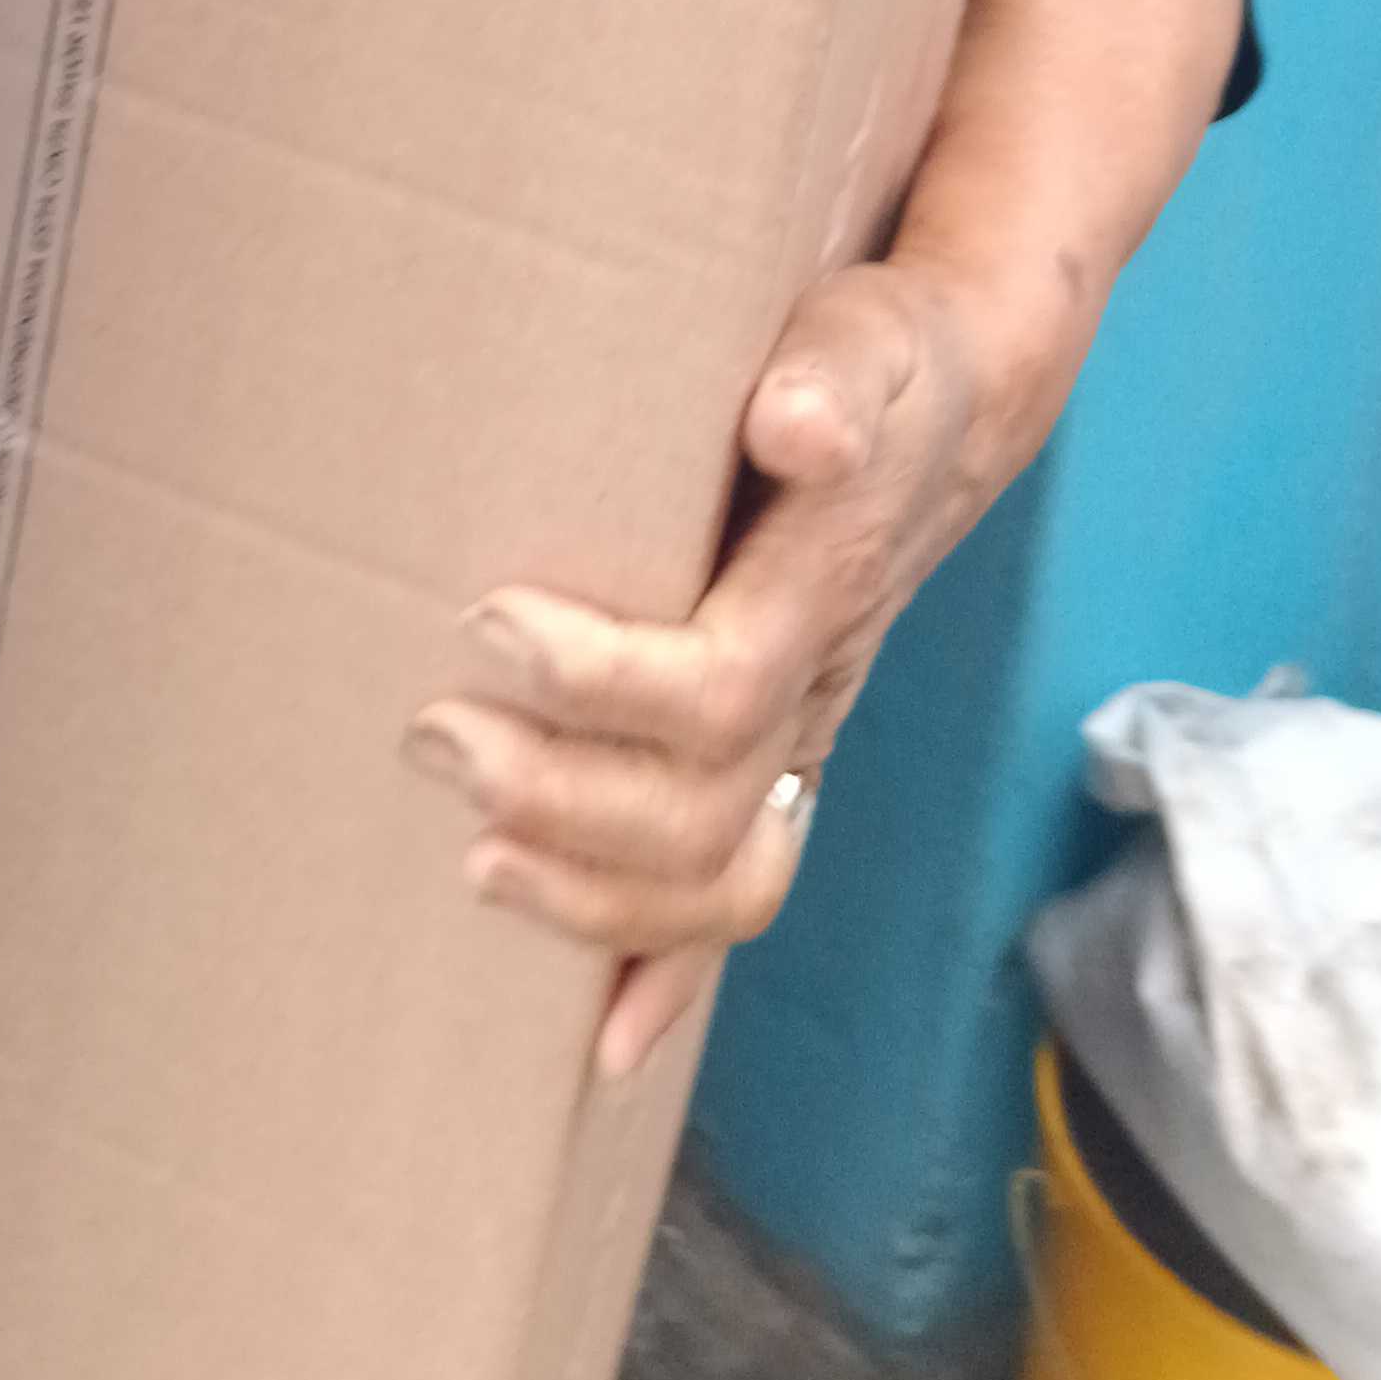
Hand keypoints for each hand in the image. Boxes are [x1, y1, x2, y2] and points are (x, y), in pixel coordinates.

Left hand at [406, 258, 985, 1079]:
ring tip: (469, 861)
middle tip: (430, 736)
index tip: (487, 621)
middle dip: (558, 795)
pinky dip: (671, 978)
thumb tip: (790, 424)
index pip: (719, 686)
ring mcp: (802, 738)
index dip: (599, 679)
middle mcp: (819, 689)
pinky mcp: (776, 755)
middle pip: (703, 809)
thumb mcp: (866, 334)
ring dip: (591, 898)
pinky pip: (734, 891)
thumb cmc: (883, 358)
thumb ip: (834, 376)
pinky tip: (599, 1045)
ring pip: (719, 878)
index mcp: (827, 592)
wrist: (949, 402)